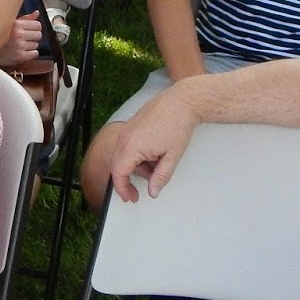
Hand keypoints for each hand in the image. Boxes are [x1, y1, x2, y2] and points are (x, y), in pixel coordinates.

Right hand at [0, 11, 41, 66]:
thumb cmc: (0, 37)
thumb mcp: (10, 24)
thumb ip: (25, 19)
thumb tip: (37, 13)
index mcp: (16, 24)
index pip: (37, 25)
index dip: (35, 28)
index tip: (31, 30)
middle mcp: (18, 34)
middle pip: (38, 34)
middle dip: (34, 37)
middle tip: (26, 38)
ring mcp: (19, 46)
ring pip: (36, 44)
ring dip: (31, 45)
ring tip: (22, 45)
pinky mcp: (20, 56)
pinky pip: (35, 53)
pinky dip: (31, 53)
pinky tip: (23, 51)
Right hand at [108, 83, 196, 202]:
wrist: (182, 101)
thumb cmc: (177, 124)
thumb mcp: (172, 157)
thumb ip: (161, 177)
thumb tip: (153, 192)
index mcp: (132, 146)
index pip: (118, 173)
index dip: (123, 189)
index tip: (131, 197)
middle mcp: (125, 137)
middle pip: (118, 165)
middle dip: (127, 180)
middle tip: (137, 193)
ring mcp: (127, 129)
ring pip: (124, 155)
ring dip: (136, 166)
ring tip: (157, 166)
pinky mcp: (132, 125)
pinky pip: (128, 145)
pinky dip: (137, 155)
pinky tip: (154, 154)